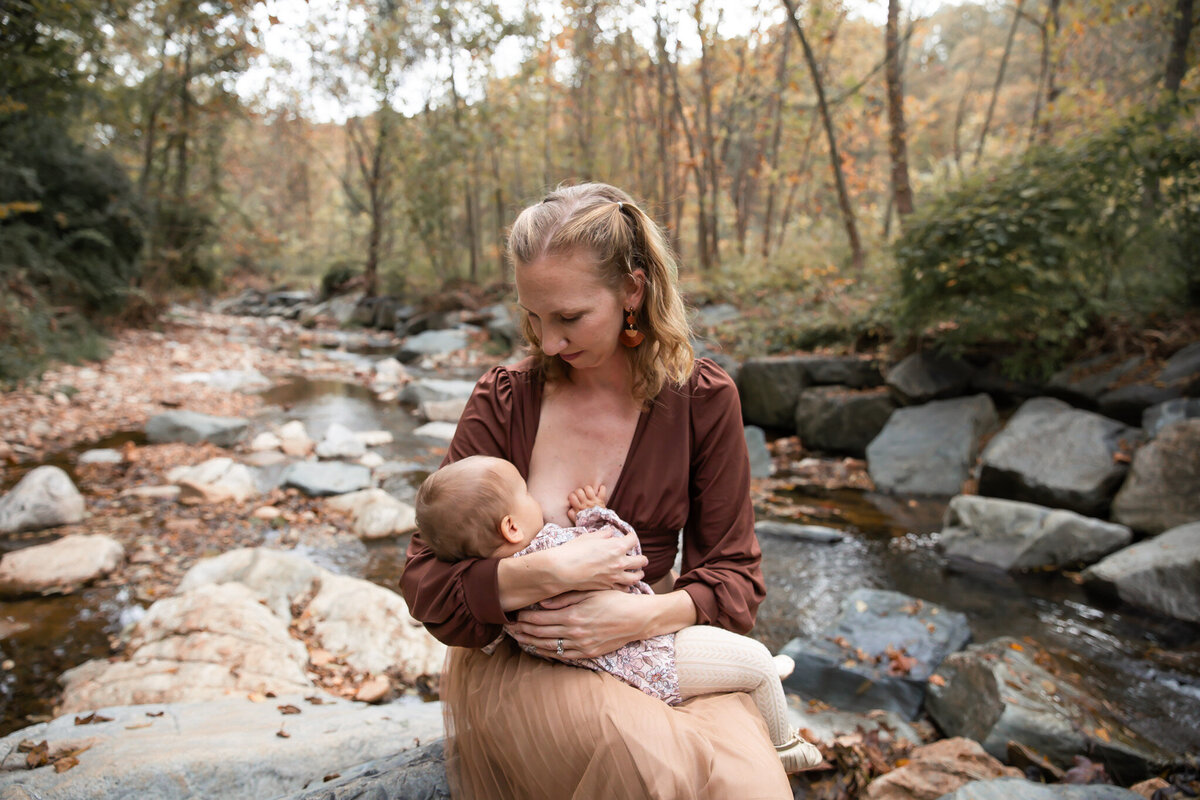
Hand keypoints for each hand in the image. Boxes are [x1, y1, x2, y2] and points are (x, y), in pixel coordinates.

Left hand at [508, 589, 646, 658]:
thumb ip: (564, 599)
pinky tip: (539, 649)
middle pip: (540, 634)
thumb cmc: (614, 600)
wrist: (637, 618)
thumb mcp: (590, 593)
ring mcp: (581, 646)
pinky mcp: (588, 653)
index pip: (540, 620)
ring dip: (531, 643)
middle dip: (522, 631)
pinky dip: (548, 653)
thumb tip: (542, 604)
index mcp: (573, 616)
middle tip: (508, 629)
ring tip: (518, 639)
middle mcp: (574, 633)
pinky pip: (562, 656)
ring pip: (549, 647)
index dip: (524, 619)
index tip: (513, 616)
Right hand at [551, 528, 645, 591]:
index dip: (632, 537)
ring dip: (638, 573)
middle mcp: (620, 562)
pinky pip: (624, 588)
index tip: (629, 537)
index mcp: (617, 546)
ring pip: (636, 577)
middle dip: (641, 558)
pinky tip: (626, 584)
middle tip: (641, 558)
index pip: (633, 540)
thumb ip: (603, 534)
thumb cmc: (573, 550)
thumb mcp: (589, 537)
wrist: (562, 570)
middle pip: (641, 560)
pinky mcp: (608, 587)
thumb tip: (610, 533)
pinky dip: (627, 586)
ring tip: (638, 572)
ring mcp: (615, 577)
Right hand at [566, 484, 607, 523]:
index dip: (572, 496)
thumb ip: (571, 513)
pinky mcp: (601, 500)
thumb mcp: (576, 520)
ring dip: (588, 489)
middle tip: (580, 496)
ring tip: (588, 493)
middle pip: (579, 491)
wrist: (598, 527)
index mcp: (579, 508)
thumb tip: (570, 507)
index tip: (574, 499)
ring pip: (588, 488)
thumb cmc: (586, 523)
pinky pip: (602, 490)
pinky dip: (601, 489)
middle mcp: (586, 503)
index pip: (572, 496)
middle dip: (578, 492)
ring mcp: (594, 501)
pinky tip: (598, 491)